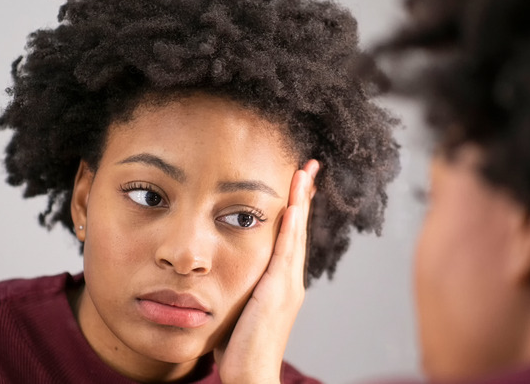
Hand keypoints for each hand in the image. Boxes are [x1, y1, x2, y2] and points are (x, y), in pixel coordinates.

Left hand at [215, 159, 319, 383]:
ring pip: (295, 234)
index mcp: (279, 283)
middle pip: (297, 229)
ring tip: (303, 173)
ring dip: (300, 202)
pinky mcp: (278, 293)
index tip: (295, 183)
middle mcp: (289, 280)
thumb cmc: (239, 349)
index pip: (287, 237)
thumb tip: (221, 272)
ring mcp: (287, 286)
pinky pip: (286, 252)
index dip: (293, 209)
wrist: (250, 378)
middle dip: (303, 196)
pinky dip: (291, 228)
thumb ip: (237, 288)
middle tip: (308, 166)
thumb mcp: (237, 308)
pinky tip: (292, 206)